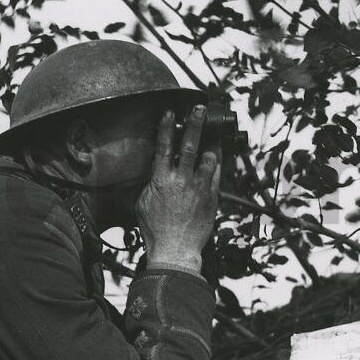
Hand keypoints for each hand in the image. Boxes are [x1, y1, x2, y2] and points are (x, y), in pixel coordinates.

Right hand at [136, 105, 221, 273]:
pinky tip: (216, 156)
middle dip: (194, 124)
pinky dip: (216, 163)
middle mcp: (181, 180)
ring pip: (208, 158)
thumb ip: (150, 184)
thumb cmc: (155, 229)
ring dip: (210, 144)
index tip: (169, 112)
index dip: (166, 127)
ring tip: (212, 134)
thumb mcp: (142, 203)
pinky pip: (216, 174)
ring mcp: (199, 188)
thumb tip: (155, 173)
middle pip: (189, 145)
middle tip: (199, 109)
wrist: (175, 249)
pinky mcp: (211, 197)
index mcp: (161, 180)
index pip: (163, 146)